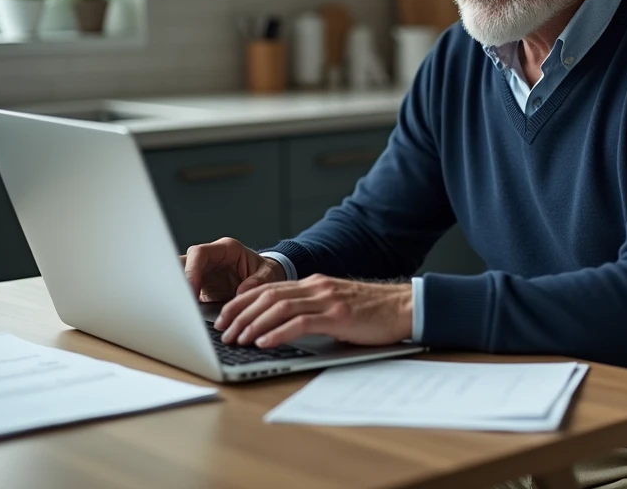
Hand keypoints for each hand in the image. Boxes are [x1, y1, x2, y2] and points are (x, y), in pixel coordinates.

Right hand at [179, 237, 285, 302]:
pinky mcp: (200, 285)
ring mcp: (203, 271)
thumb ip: (257, 281)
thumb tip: (242, 292)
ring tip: (180, 311)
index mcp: (226, 249)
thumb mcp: (268, 274)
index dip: (191, 271)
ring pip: (179, 277)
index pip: (199, 254)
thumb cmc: (267, 271)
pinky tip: (185, 314)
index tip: (190, 292)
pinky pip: (185, 291)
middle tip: (178, 303)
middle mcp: (210, 258)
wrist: (267, 277)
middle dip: (177, 282)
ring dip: (178, 293)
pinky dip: (183, 301)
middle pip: (182, 263)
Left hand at [214, 274, 412, 348]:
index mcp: (313, 284)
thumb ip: (311, 310)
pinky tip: (264, 343)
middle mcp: (316, 287)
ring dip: (254, 324)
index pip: (267, 289)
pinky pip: (300, 322)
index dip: (241, 302)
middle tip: (223, 331)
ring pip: (279, 307)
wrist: (404, 307)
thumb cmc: (372, 311)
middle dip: (240, 314)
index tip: (224, 316)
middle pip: (267, 296)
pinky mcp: (337, 316)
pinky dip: (278, 333)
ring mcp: (327, 300)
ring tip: (238, 339)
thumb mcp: (335, 305)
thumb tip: (281, 328)